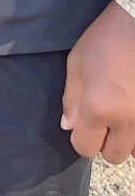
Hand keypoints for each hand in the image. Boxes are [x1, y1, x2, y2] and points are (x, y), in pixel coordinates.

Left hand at [62, 1, 134, 163]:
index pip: (85, 148)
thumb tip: (68, 126)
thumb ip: (70, 99)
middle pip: (114, 155)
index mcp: (99, 108)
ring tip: (120, 117)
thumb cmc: (105, 39)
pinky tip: (131, 110)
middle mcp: (126, 119)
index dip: (81, 139)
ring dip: (126, 139)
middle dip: (105, 143)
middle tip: (103, 121)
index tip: (82, 125)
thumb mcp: (77, 65)